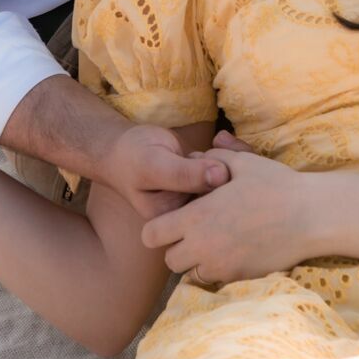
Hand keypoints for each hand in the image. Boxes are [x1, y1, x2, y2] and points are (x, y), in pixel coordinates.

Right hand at [100, 123, 230, 221]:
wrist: (124, 147)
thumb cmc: (133, 157)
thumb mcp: (153, 164)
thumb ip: (184, 173)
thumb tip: (222, 176)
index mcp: (176, 220)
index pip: (214, 209)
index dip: (222, 182)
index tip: (207, 159)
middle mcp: (191, 213)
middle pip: (228, 197)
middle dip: (234, 165)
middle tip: (219, 144)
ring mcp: (200, 196)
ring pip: (232, 181)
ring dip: (234, 156)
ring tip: (218, 141)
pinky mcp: (205, 180)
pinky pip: (230, 169)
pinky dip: (232, 151)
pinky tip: (219, 138)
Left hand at [141, 149, 312, 284]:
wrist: (309, 217)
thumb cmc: (275, 185)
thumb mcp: (242, 163)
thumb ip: (211, 159)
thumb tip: (194, 156)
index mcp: (197, 217)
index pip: (152, 235)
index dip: (158, 228)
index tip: (174, 219)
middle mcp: (204, 247)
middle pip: (169, 260)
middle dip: (177, 246)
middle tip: (194, 231)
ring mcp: (222, 267)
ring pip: (191, 273)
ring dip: (197, 260)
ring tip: (215, 241)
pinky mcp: (240, 278)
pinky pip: (216, 280)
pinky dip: (218, 269)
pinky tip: (233, 250)